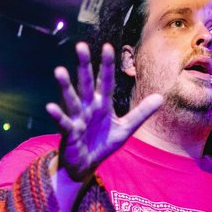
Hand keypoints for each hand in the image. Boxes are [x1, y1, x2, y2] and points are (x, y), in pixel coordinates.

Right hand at [45, 42, 162, 182]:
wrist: (86, 165)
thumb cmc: (103, 143)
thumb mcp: (125, 129)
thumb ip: (141, 113)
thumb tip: (161, 97)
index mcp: (103, 104)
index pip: (106, 81)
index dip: (107, 65)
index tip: (108, 47)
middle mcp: (88, 107)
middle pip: (87, 83)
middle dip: (84, 66)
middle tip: (80, 46)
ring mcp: (77, 118)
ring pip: (72, 99)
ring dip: (66, 86)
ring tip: (59, 71)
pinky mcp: (69, 132)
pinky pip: (63, 122)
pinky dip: (57, 115)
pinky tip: (50, 107)